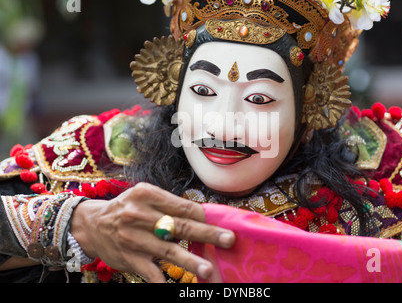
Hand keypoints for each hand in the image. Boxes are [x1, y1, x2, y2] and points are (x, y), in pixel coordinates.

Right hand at [69, 182, 234, 281]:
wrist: (92, 224)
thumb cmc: (126, 208)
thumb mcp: (144, 196)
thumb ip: (169, 204)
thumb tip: (201, 217)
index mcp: (147, 194)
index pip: (183, 206)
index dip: (203, 216)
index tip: (219, 223)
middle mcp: (140, 215)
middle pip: (180, 226)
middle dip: (207, 234)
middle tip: (228, 239)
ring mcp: (134, 239)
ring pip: (168, 251)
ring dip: (190, 261)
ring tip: (208, 269)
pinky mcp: (130, 259)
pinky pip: (151, 272)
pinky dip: (164, 282)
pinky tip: (177, 287)